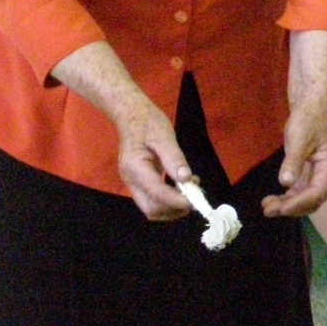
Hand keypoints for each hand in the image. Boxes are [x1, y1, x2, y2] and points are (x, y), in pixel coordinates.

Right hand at [114, 102, 192, 220]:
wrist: (131, 115)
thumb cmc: (147, 122)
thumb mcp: (163, 136)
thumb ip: (174, 158)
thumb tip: (186, 179)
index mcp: (135, 168)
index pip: (156, 193)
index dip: (176, 201)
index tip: (195, 201)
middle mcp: (131, 180)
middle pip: (151, 209)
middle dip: (174, 210)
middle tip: (194, 199)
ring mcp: (133, 183)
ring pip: (153, 208)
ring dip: (173, 207)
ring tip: (191, 192)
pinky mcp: (140, 183)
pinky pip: (154, 199)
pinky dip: (170, 200)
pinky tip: (184, 188)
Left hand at [263, 103, 326, 217]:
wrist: (311, 107)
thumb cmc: (309, 120)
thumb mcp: (300, 138)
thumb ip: (294, 161)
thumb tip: (285, 182)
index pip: (316, 193)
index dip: (298, 203)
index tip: (280, 208)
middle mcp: (324, 175)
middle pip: (311, 201)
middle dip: (291, 208)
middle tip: (268, 210)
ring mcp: (316, 175)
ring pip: (304, 199)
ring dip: (287, 205)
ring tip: (267, 207)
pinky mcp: (306, 172)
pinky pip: (298, 191)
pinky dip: (286, 198)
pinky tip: (272, 199)